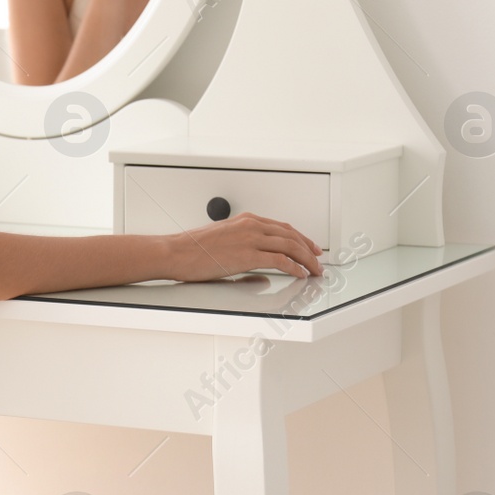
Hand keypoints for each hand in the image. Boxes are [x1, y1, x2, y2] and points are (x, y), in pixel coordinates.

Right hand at [167, 213, 323, 281]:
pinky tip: (300, 274)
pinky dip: (295, 268)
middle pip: (291, 235)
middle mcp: (251, 225)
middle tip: (318, 260)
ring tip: (314, 270)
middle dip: (309, 249)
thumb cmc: (191, 249)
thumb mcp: (222, 239)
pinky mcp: (248, 255)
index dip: (300, 238)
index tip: (309, 247)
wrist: (176, 252)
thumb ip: (243, 247)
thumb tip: (259, 267)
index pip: (282, 227)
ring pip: (290, 246)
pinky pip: (281, 260)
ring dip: (307, 260)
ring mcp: (251, 239)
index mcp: (245, 220)